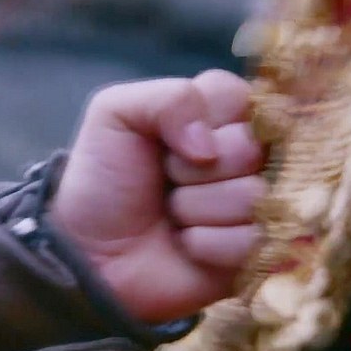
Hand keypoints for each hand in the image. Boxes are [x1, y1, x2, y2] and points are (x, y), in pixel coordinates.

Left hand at [51, 70, 265, 322]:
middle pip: (249, 148)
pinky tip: (187, 245)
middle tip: (168, 180)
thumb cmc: (106, 180)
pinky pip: (248, 240)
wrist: (92, 255)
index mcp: (222, 113)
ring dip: (194, 209)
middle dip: (191, 169)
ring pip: (249, 196)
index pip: (237, 96)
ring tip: (174, 215)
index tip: (170, 140)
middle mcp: (250, 156)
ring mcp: (258, 205)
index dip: (200, 120)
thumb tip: (208, 145)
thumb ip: (168, 99)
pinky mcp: (258, 251)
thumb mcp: (115, 114)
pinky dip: (205, 244)